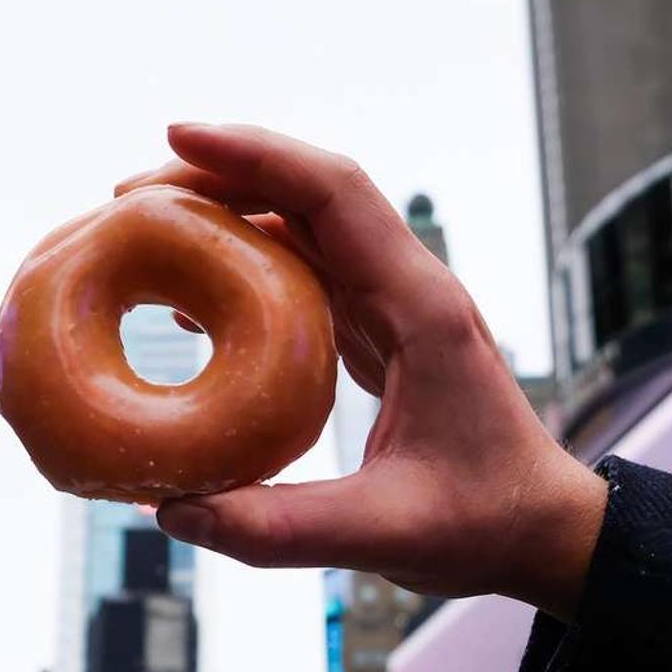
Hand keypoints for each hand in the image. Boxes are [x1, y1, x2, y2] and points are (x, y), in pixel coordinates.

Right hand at [116, 123, 607, 618]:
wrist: (545, 532)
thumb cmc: (485, 525)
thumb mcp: (383, 536)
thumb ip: (279, 529)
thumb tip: (172, 512)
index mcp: (420, 309)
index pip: (332, 194)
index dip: (254, 155)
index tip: (176, 136)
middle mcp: (408, 288)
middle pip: (306, 194)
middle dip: (219, 174)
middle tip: (126, 196)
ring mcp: (394, 306)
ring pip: (303, 227)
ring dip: (227, 214)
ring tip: (143, 231)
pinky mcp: (380, 331)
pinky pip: (304, 273)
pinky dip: (244, 265)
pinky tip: (190, 298)